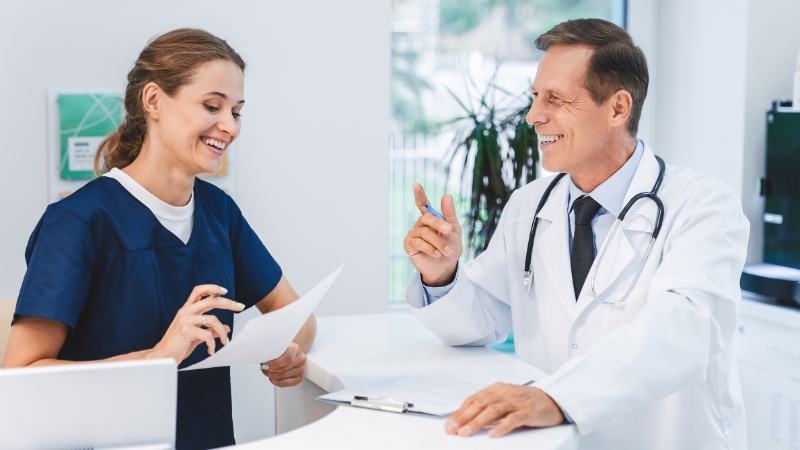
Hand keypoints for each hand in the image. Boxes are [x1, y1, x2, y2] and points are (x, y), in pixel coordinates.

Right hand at [149, 284, 243, 362]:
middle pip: (211, 300)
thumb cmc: (179, 345)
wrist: (163, 356)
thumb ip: (210, 330)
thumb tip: (227, 328)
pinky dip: (213, 344)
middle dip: (228, 303)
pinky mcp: (186, 331)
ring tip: (225, 342)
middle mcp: (185, 311)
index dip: (212, 288)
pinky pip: (207, 335)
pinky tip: (211, 350)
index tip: (225, 291)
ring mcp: (185, 320)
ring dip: (223, 332)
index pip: (199, 291)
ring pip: (213, 319)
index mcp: (187, 309)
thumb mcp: (197, 335)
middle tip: (240, 307)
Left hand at [260, 342, 306, 386]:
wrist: (289, 353)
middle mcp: (301, 359)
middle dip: (270, 370)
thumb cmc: (281, 350)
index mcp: (296, 348)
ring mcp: (301, 369)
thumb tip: (263, 359)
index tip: (265, 364)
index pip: (287, 358)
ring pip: (282, 376)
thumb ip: (272, 352)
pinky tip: (271, 378)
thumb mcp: (277, 347)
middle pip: (283, 368)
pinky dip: (276, 382)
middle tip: (263, 368)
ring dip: (271, 375)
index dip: (274, 363)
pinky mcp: (299, 378)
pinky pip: (285, 383)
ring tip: (266, 371)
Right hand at [403, 183, 462, 285]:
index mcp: (431, 219)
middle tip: (449, 230)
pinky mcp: (409, 246)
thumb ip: (449, 213)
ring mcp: (414, 235)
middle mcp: (420, 224)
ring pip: (424, 233)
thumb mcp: (454, 230)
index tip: (416, 185)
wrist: (447, 267)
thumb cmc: (451, 247)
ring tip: (447, 251)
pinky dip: (430, 248)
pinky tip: (437, 254)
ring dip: (438, 242)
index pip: (423, 204)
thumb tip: (446, 195)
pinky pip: (418, 243)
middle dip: (438, 223)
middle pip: (426, 218)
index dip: (420, 194)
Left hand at [445, 384, 564, 437]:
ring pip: (493, 411)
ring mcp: (516, 402)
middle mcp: (504, 393)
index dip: (459, 412)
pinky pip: (513, 419)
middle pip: (480, 404)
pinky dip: (501, 427)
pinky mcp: (528, 412)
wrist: (553, 399)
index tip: (449, 424)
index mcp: (496, 389)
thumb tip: (466, 419)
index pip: (473, 400)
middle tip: (452, 429)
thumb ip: (489, 406)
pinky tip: (492, 434)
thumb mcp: (505, 400)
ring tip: (466, 432)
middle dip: (463, 418)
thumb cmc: (527, 401)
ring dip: (477, 422)